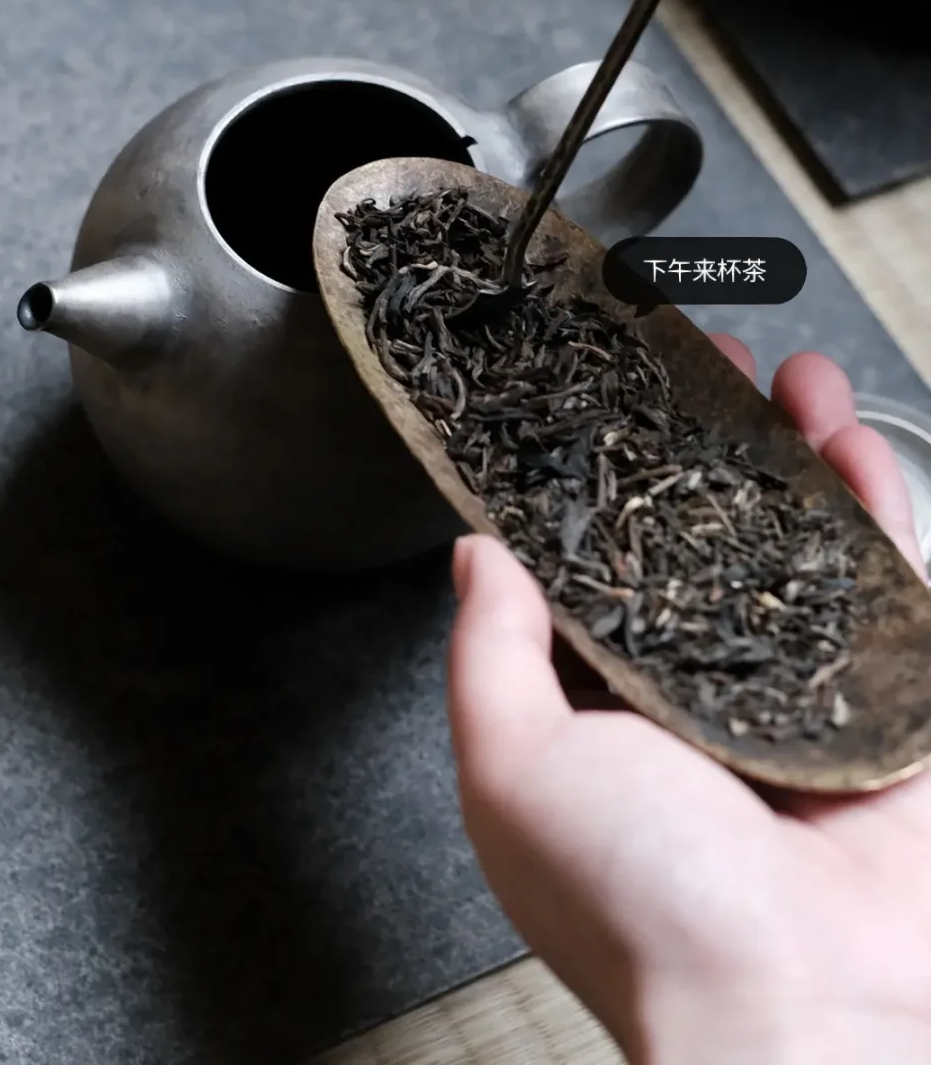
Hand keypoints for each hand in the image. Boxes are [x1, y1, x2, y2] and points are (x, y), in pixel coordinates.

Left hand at [448, 340, 930, 1064]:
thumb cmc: (644, 908)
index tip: (607, 399)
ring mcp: (801, 695)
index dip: (604, 473)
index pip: (600, 561)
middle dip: (704, 443)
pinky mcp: (889, 706)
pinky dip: (872, 503)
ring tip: (780, 372)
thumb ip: (490, 654)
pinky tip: (848, 435)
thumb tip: (474, 556)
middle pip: (704, 535)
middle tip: (701, 363)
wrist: (804, 1014)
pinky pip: (885, 583)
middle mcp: (702, 696)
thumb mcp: (514, 768)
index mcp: (604, 709)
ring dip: (790, 449)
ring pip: (796, 542)